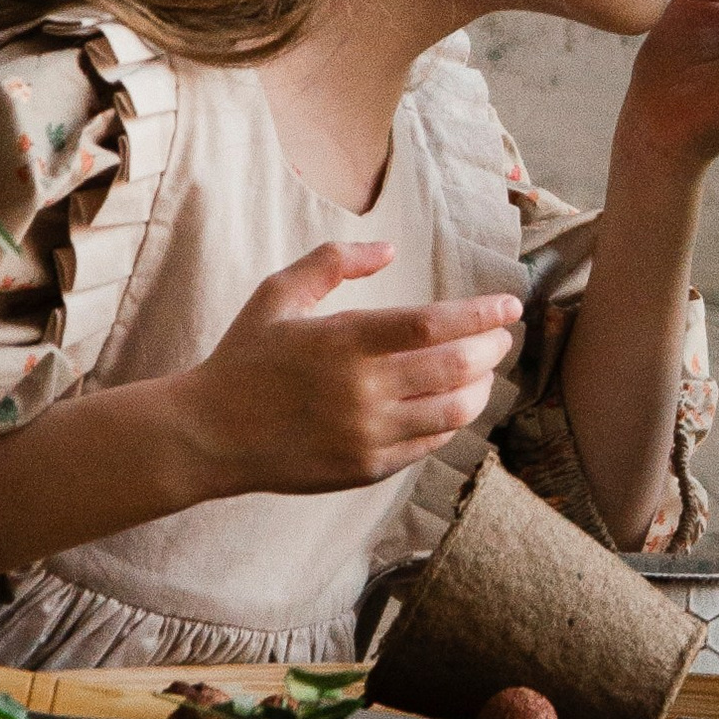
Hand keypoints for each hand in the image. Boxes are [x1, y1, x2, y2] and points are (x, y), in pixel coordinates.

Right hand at [174, 243, 522, 497]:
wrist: (208, 436)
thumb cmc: (245, 359)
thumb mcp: (277, 295)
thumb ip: (333, 263)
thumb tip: (388, 250)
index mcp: (343, 341)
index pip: (434, 325)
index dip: (480, 314)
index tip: (510, 307)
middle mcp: (362, 391)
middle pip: (456, 368)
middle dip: (492, 349)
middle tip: (501, 337)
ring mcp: (367, 434)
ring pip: (453, 412)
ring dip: (480, 388)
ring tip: (483, 372)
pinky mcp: (367, 468)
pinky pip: (430, 444)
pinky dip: (451, 422)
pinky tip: (452, 405)